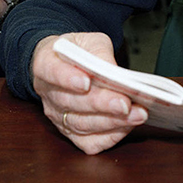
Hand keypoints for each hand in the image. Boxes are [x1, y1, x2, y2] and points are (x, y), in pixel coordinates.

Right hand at [32, 33, 147, 154]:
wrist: (67, 63)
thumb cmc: (78, 51)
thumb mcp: (89, 40)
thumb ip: (99, 52)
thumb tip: (114, 73)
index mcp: (45, 64)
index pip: (51, 71)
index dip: (66, 78)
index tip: (86, 82)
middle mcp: (48, 93)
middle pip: (71, 102)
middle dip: (101, 104)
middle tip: (125, 103)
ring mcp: (57, 116)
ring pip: (81, 124)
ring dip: (111, 122)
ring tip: (137, 115)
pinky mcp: (70, 132)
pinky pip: (88, 142)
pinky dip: (110, 136)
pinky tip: (128, 126)